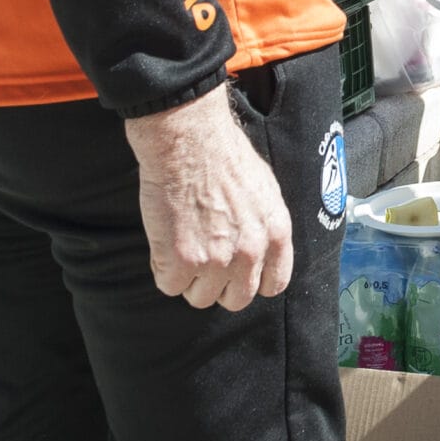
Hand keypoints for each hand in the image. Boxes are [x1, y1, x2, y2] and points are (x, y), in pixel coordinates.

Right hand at [124, 85, 294, 311]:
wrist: (190, 140)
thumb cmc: (224, 156)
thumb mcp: (264, 190)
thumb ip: (263, 226)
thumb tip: (256, 248)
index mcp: (276, 233)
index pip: (273, 285)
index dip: (251, 282)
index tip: (236, 273)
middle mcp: (251, 251)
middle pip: (236, 299)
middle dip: (218, 285)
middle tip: (203, 261)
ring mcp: (216, 260)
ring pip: (200, 298)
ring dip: (188, 278)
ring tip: (182, 244)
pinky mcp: (182, 260)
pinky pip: (169, 286)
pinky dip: (163, 269)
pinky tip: (166, 241)